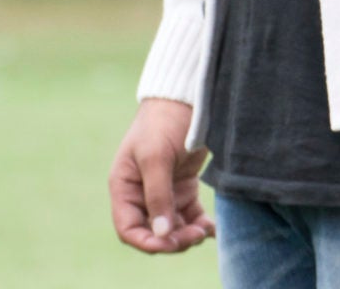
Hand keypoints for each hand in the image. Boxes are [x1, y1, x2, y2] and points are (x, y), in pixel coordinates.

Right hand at [108, 97, 212, 253]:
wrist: (188, 96)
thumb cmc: (164, 121)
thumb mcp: (157, 157)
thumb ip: (158, 195)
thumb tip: (161, 233)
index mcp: (125, 187)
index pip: (129, 228)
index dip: (147, 241)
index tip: (170, 244)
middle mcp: (141, 192)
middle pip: (153, 230)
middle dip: (173, 239)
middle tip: (195, 236)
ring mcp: (164, 190)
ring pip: (173, 225)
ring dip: (187, 233)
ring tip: (205, 231)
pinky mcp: (184, 185)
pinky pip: (190, 213)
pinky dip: (200, 223)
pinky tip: (214, 229)